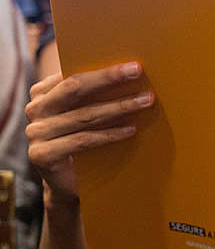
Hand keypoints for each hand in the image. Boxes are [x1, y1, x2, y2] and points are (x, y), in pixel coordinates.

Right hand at [26, 62, 153, 205]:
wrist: (68, 182)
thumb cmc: (83, 140)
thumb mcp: (85, 112)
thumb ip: (94, 94)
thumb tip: (130, 71)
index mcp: (43, 93)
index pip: (73, 74)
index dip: (104, 70)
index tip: (134, 66)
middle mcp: (35, 110)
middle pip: (74, 88)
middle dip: (108, 78)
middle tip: (137, 71)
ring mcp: (35, 133)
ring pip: (83, 115)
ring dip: (118, 107)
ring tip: (145, 101)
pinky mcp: (41, 155)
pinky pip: (82, 140)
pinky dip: (110, 134)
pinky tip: (131, 130)